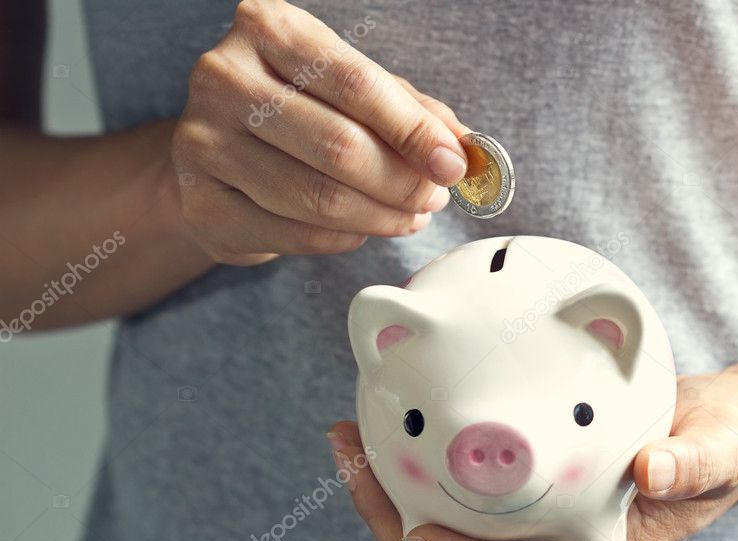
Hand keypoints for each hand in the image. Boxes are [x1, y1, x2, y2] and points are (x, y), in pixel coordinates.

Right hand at [170, 0, 470, 264]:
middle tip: (432, 198)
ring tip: (408, 216)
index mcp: (269, 30)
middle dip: (402, 182)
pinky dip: (344, 239)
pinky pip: (295, 235)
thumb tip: (462, 149)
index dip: (414, 132)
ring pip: (318, 198)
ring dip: (380, 217)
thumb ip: (408, 112)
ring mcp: (204, 143)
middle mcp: (225, 78)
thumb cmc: (295, 114)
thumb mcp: (352, 92)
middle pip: (339, 146)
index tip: (453, 164)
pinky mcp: (201, 204)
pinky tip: (361, 229)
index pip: (356, 84)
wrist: (214, 156)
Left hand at [327, 366, 737, 540]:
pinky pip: (459, 483)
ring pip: (445, 524)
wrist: (719, 425)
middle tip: (351, 463)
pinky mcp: (522, 483)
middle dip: (396, 526)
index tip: (420, 534)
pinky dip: (419, 459)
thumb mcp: (720, 450)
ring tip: (349, 438)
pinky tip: (393, 414)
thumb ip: (692, 463)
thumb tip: (651, 472)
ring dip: (391, 491)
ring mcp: (533, 516)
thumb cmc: (724, 445)